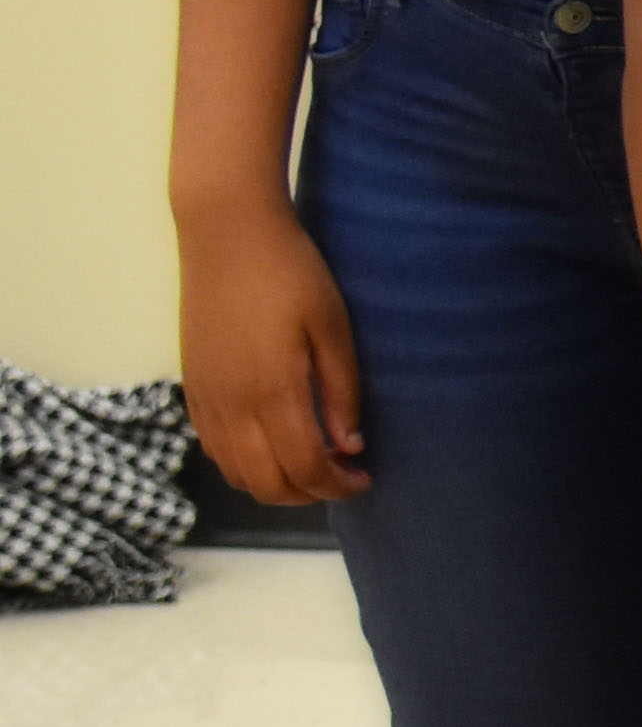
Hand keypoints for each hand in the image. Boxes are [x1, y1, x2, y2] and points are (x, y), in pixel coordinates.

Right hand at [177, 196, 365, 503]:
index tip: (365, 477)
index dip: (339, 485)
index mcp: (272, 391)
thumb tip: (348, 445)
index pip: (305, 468)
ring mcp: (205, 399)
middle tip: (344, 474)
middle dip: (310, 493)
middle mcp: (230, 405)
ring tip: (315, 460)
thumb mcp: (333, 326)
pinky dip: (246, 462)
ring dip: (276, 482)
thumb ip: (341, 390)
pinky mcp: (191, 387)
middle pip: (266, 484)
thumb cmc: (290, 272)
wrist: (226, 233)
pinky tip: (276, 441)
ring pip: (236, 473)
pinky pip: (214, 449)